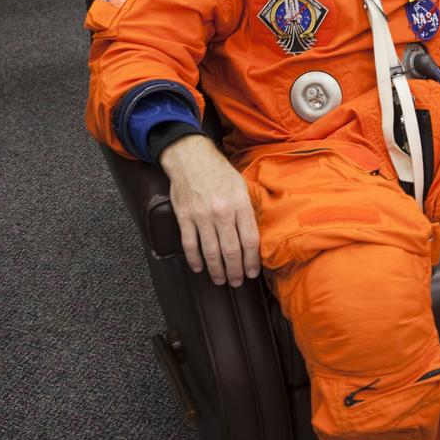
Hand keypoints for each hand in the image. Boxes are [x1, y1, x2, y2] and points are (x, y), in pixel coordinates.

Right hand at [158, 135, 260, 286]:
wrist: (190, 157)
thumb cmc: (219, 172)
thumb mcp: (241, 186)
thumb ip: (247, 210)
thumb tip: (255, 236)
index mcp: (240, 204)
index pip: (250, 240)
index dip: (252, 260)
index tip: (253, 272)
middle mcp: (222, 212)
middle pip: (231, 250)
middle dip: (236, 271)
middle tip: (237, 282)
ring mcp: (201, 216)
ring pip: (211, 251)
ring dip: (217, 270)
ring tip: (221, 280)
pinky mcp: (184, 217)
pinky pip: (189, 244)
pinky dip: (194, 259)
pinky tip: (199, 268)